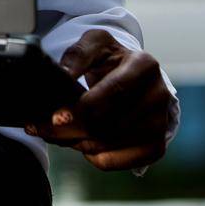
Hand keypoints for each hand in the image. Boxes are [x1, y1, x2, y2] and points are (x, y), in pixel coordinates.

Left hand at [24, 29, 176, 170]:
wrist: (134, 79)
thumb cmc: (111, 60)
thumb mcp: (95, 44)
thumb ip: (78, 54)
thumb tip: (64, 75)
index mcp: (144, 65)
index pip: (113, 91)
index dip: (82, 108)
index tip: (55, 117)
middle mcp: (158, 95)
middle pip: (109, 123)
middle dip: (71, 130)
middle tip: (44, 129)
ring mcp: (160, 123)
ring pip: (109, 144)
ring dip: (78, 143)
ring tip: (59, 133)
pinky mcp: (156, 146)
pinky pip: (117, 161)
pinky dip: (93, 157)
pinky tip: (81, 143)